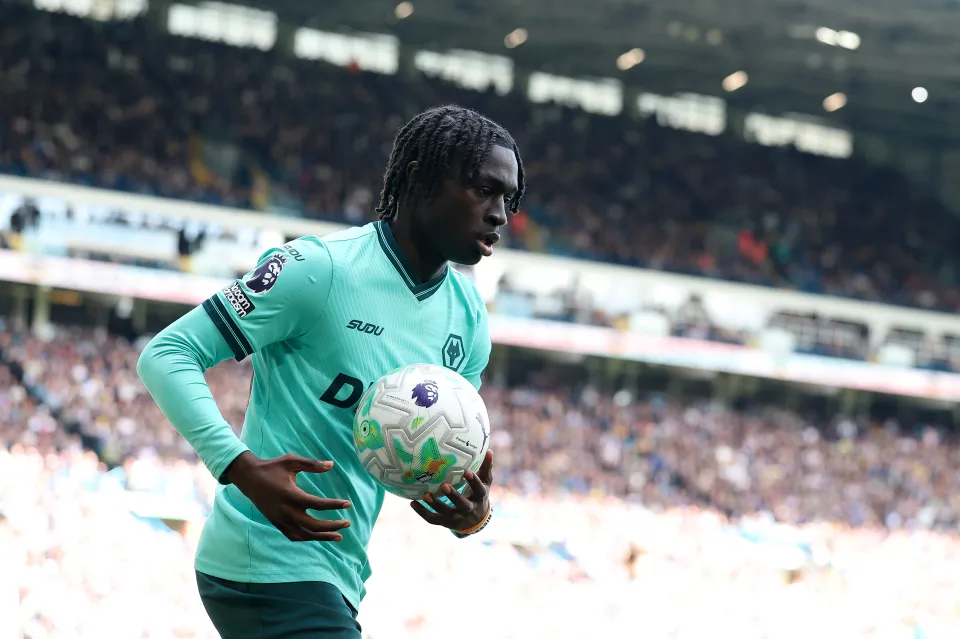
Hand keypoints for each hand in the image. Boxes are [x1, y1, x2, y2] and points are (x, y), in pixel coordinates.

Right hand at [225, 451, 351, 541]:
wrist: (249, 478)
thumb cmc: (272, 467)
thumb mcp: (291, 460)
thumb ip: (312, 464)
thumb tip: (332, 464)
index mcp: (291, 495)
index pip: (317, 504)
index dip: (334, 505)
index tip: (348, 504)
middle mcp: (286, 511)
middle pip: (313, 525)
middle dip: (332, 526)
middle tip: (347, 523)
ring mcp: (280, 520)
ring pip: (304, 535)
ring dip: (322, 537)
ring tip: (339, 536)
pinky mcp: (276, 523)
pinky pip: (294, 536)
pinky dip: (307, 538)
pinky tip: (318, 536)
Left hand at [410, 450, 492, 531]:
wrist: (475, 521)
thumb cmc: (478, 495)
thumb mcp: (485, 483)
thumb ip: (485, 468)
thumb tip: (489, 450)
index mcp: (479, 498)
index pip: (479, 490)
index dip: (474, 482)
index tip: (467, 471)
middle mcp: (469, 509)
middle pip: (462, 505)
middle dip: (453, 496)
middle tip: (443, 485)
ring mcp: (456, 518)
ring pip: (445, 513)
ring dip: (435, 504)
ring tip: (425, 494)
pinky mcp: (445, 522)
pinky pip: (432, 519)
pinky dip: (422, 512)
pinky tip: (412, 502)